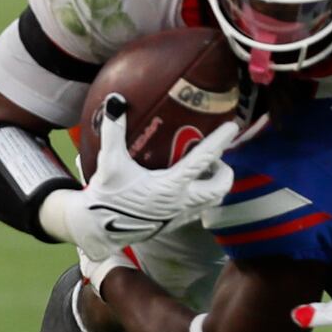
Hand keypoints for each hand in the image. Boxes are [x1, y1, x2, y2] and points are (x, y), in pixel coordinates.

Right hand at [51, 93, 235, 260]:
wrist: (98, 230)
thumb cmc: (107, 195)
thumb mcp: (110, 161)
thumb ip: (114, 130)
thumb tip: (115, 101)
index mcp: (170, 186)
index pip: (204, 160)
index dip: (220, 142)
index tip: (233, 127)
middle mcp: (181, 202)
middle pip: (220, 187)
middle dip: (224, 170)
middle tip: (214, 157)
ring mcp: (180, 216)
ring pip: (213, 201)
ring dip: (215, 184)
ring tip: (203, 170)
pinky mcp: (175, 224)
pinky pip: (199, 210)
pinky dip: (202, 196)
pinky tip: (188, 185)